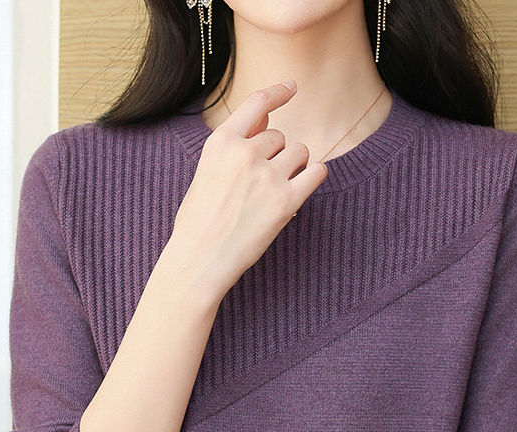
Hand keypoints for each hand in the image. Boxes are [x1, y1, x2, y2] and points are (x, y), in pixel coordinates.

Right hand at [170, 79, 327, 300]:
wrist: (200, 259)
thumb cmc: (199, 221)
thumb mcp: (207, 172)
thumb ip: (235, 144)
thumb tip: (267, 117)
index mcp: (221, 143)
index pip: (256, 103)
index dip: (277, 93)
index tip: (291, 87)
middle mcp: (245, 154)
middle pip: (278, 137)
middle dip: (276, 155)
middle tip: (262, 183)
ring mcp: (267, 177)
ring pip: (299, 152)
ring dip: (295, 166)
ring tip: (278, 188)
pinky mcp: (287, 202)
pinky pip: (316, 172)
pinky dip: (313, 176)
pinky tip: (303, 186)